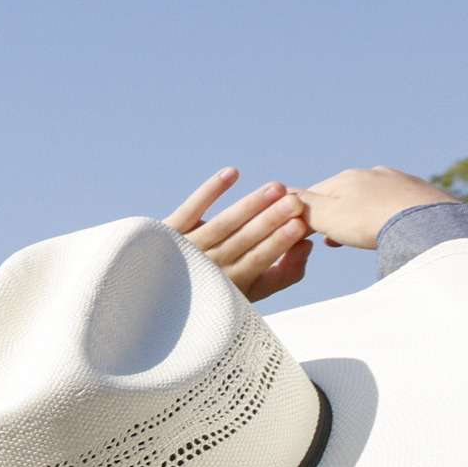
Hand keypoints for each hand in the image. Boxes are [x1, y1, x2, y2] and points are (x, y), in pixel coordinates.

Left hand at [167, 167, 311, 302]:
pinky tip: (232, 173)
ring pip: (221, 225)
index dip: (278, 243)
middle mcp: (207, 268)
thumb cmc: (220, 287)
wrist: (160, 294)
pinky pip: (190, 210)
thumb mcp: (254, 290)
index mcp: (231, 284)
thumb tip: (307, 243)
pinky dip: (209, 191)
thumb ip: (286, 272)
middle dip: (269, 221)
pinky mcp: (167, 232)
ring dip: (249, 205)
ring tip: (275, 188)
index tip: (299, 225)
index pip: (258, 260)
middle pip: (241, 241)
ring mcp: (186, 249)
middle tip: (293, 202)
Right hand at [293, 165, 449, 253]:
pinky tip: (392, 227)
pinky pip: (396, 201)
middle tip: (333, 240)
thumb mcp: (326, 217)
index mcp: (344, 178)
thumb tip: (283, 194)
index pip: (314, 193)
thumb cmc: (370, 222)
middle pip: (343, 194)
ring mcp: (397, 179)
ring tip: (362, 236)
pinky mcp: (420, 191)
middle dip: (336, 215)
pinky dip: (388, 213)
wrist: (425, 222)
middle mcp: (370, 173)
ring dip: (362, 215)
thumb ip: (304, 206)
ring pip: (371, 196)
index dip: (306, 214)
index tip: (305, 233)